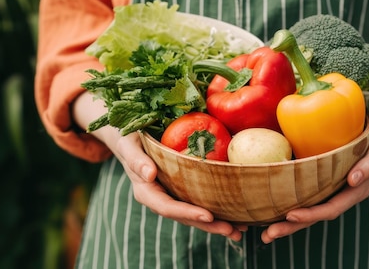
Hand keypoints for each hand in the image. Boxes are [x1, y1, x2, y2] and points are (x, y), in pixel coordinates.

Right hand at [72, 92, 245, 240]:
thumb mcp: (129, 145)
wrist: (129, 137)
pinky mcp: (182, 191)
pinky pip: (199, 204)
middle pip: (185, 217)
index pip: (167, 207)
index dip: (187, 213)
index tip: (208, 216)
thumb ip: (136, 160)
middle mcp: (160, 198)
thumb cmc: (130, 138)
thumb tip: (148, 174)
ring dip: (216, 224)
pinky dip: (217, 212)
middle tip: (232, 230)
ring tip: (239, 231)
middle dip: (209, 225)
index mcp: (146, 191)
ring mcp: (171, 196)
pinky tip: (236, 216)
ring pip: (194, 215)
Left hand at [260, 123, 368, 243]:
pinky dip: (287, 206)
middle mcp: (341, 196)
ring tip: (264, 234)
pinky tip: (268, 211)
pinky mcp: (322, 184)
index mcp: (355, 192)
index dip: (311, 214)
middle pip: (315, 216)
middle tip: (268, 234)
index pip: (331, 208)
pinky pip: (304, 198)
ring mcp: (331, 191)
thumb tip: (353, 179)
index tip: (290, 215)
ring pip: (308, 211)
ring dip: (286, 224)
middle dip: (291, 227)